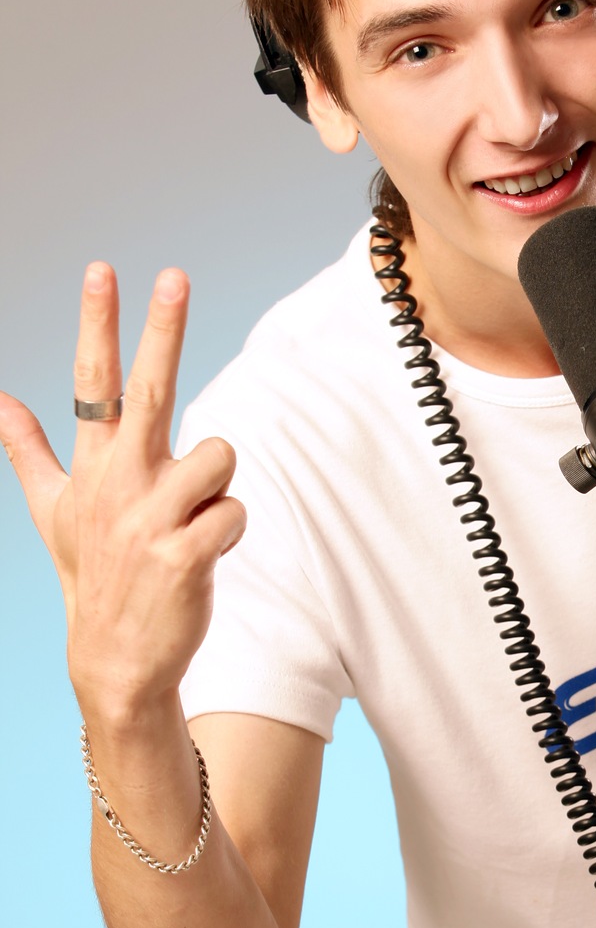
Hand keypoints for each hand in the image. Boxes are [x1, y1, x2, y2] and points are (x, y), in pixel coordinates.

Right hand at [0, 261, 244, 726]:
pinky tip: (204, 555)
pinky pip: (235, 512)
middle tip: (174, 274)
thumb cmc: (92, 574)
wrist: (115, 658)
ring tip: (192, 522)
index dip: (99, 323)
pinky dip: (230, 530)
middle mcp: (118, 484)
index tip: (105, 269)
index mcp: (92, 467)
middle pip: (148, 390)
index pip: (93, 382)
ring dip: (217, 486)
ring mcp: (150, 519)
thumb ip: (29, 450)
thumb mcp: (53, 510)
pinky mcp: (186, 555)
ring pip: (219, 456)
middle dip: (161, 330)